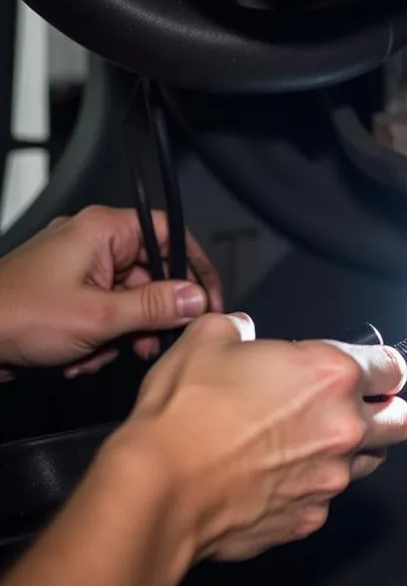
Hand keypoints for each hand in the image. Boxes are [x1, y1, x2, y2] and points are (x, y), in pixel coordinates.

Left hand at [0, 205, 221, 377]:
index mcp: (102, 230)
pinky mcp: (69, 295)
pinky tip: (82, 355)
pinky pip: (107, 313)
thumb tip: (197, 299)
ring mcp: (79, 269)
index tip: (208, 300)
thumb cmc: (15, 316)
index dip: (195, 267)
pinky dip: (102, 338)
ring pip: (131, 300)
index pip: (169, 234)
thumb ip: (155, 307)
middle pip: (153, 273)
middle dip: (152, 314)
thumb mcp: (98, 317)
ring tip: (106, 353)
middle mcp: (93, 243)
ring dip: (124, 333)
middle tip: (155, 341)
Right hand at [103, 312, 406, 561]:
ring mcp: (329, 479)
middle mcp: (343, 428)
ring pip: (369, 463)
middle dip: (385, 412)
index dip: (384, 367)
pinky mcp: (307, 519)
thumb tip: (243, 331)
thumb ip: (239, 328)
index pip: (394, 367)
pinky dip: (310, 490)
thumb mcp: (207, 339)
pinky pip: (324, 502)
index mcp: (332, 375)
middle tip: (356, 408)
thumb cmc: (184, 414)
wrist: (159, 488)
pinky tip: (276, 480)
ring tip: (311, 444)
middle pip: (400, 421)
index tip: (373, 371)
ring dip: (353, 451)